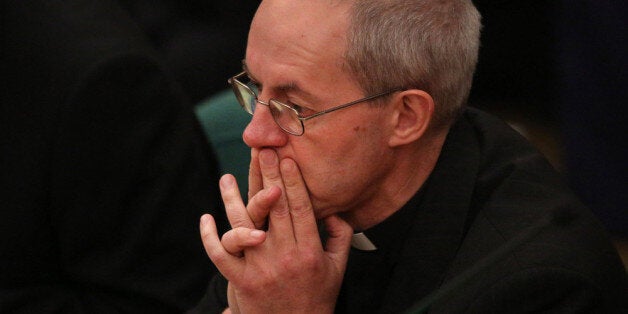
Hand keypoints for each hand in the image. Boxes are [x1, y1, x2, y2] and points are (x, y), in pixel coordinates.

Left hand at [201, 149, 352, 312]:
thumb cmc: (316, 299)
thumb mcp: (338, 269)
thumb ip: (340, 238)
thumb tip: (334, 211)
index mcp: (310, 252)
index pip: (300, 208)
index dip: (293, 181)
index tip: (287, 159)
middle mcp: (285, 257)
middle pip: (274, 209)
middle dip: (268, 177)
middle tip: (263, 152)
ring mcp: (261, 268)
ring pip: (243, 225)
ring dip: (233, 198)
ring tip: (227, 177)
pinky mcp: (242, 281)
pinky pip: (221, 255)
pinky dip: (211, 236)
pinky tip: (206, 218)